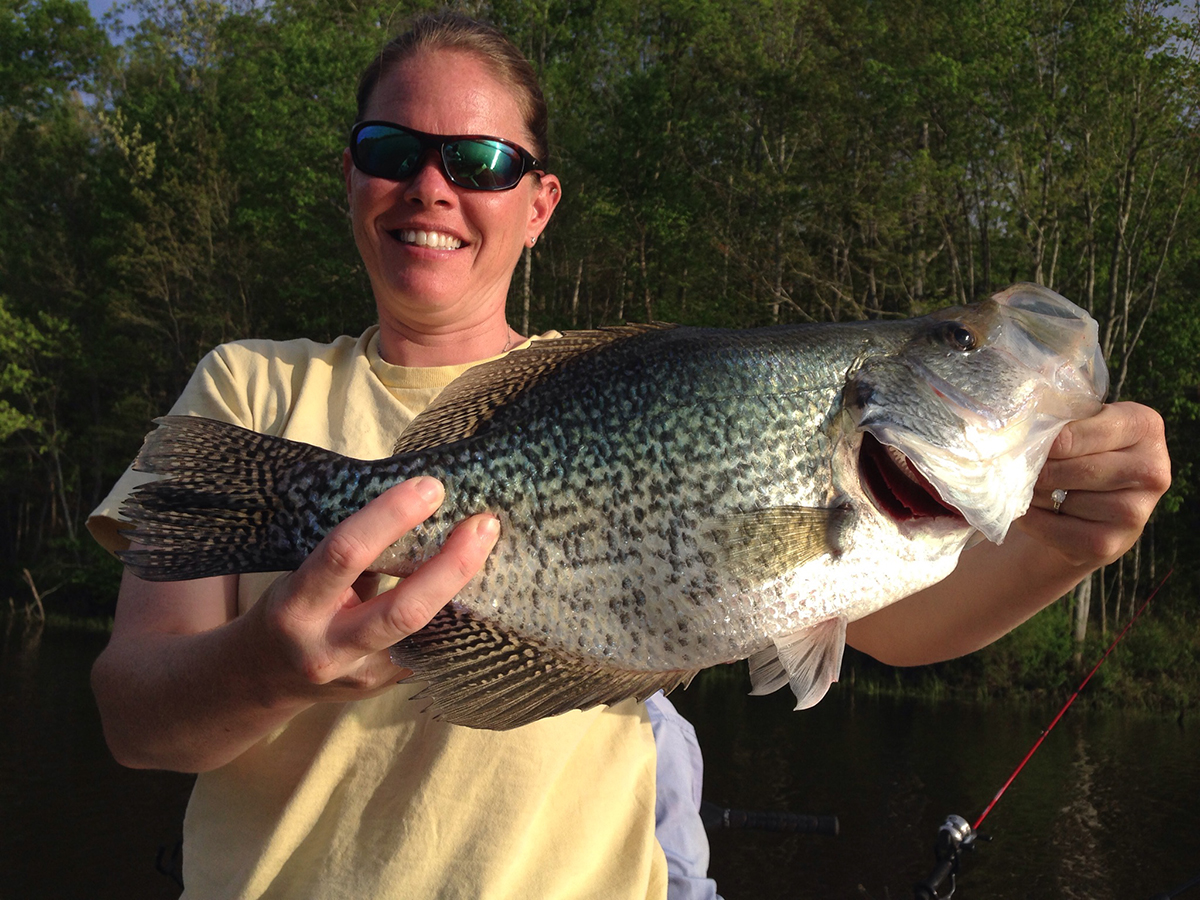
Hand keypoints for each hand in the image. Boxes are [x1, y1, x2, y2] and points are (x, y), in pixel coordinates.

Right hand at [247, 476, 499, 705]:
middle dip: (453, 564)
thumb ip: (354, 553)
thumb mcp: (303, 575)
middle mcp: (328, 649)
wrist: (263, 677)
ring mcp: (361, 676)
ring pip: (429, 632)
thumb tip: (418, 503)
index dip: (391, 517)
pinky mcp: (385, 688)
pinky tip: (475, 584)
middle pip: (405, 610)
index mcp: (297, 606)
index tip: (432, 488)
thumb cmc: (290, 607)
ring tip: (489, 548)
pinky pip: (431, 646)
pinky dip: (455, 612)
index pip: (347, 554)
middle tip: (485, 524)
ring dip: (464, 587)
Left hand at [1016, 401, 1170, 569]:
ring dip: (1036, 494)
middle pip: (1080, 469)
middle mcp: (1152, 471)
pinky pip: (1057, 531)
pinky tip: (1026, 510)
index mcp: (1145, 427)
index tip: (1028, 442)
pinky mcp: (1110, 544)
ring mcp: (1135, 512)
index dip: (1050, 439)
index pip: (1087, 432)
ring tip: (1026, 486)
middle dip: (1041, 469)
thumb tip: (1022, 435)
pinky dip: (1033, 520)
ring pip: (1068, 500)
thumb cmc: (1080, 452)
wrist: (1089, 506)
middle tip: (1015, 466)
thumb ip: (1061, 421)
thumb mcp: (1080, 425)